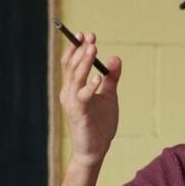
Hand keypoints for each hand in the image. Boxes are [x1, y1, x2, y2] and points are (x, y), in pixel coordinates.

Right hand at [59, 32, 121, 169]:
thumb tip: (115, 58)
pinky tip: (99, 78)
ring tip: (93, 49)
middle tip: (90, 37)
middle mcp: (68, 93)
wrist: (95, 150)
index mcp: (73, 88)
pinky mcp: (79, 114)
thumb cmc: (99, 124)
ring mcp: (72, 104)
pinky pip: (83, 97)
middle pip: (71, 66)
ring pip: (75, 78)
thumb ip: (112, 79)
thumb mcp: (109, 97)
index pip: (71, 63)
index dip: (76, 48)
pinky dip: (90, 87)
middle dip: (80, 50)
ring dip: (84, 63)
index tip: (87, 35)